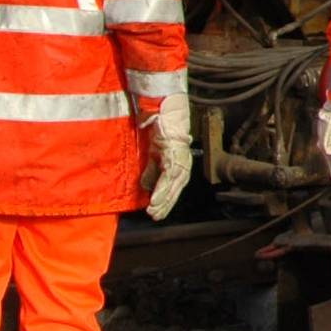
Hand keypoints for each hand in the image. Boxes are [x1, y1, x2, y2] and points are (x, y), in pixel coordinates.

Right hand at [141, 91, 193, 220]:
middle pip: (175, 190)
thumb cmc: (161, 133)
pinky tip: (154, 197)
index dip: (165, 201)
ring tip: (152, 210)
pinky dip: (161, 188)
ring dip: (162, 200)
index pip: (173, 189)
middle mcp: (183, 165)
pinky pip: (168, 175)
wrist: (165, 113)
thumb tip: (146, 188)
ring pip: (172, 186)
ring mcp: (180, 160)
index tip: (156, 213)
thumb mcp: (153, 156)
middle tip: (154, 217)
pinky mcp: (174, 155)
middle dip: (165, 205)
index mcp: (179, 166)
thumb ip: (151, 172)